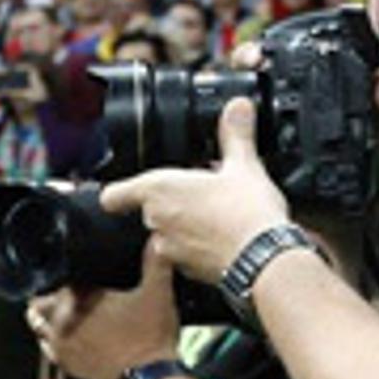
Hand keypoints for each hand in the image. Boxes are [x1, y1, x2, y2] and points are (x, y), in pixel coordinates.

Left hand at [28, 260, 181, 378]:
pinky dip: (51, 338)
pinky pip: (46, 346)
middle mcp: (59, 319)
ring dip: (45, 316)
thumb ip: (156, 262)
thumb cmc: (150, 336)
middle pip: (39, 300)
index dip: (64, 272)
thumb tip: (159, 238)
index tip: (75, 273)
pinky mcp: (63, 364)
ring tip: (64, 312)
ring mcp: (58, 343)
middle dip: (49, 294)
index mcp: (77, 298)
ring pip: (37, 323)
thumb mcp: (158, 294)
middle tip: (67, 292)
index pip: (55, 277)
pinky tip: (67, 335)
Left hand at [97, 98, 291, 283]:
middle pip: (147, 210)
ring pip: (166, 232)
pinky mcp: (185, 270)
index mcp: (159, 190)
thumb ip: (236, 135)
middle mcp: (155, 220)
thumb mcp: (245, 165)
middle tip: (200, 194)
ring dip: (182, 225)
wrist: (264, 259)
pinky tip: (222, 238)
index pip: (114, 195)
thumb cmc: (248, 214)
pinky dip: (196, 247)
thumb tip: (237, 108)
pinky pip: (183, 254)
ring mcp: (168, 248)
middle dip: (170, 202)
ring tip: (215, 216)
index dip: (117, 193)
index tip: (126, 191)